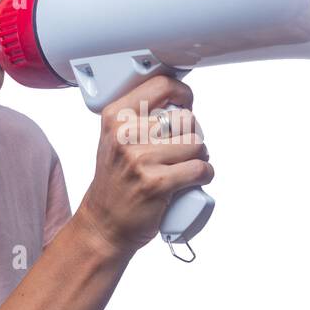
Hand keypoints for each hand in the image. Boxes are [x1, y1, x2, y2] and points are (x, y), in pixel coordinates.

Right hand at [74, 75, 213, 258]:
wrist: (104, 224)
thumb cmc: (116, 182)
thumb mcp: (115, 140)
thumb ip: (139, 117)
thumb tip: (180, 101)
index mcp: (115, 118)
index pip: (161, 86)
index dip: (183, 94)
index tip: (186, 104)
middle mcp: (124, 135)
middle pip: (186, 118)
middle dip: (192, 134)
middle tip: (181, 150)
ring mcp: (139, 159)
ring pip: (197, 144)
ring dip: (200, 157)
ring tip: (184, 167)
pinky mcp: (156, 183)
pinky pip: (200, 169)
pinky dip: (205, 174)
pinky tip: (194, 179)